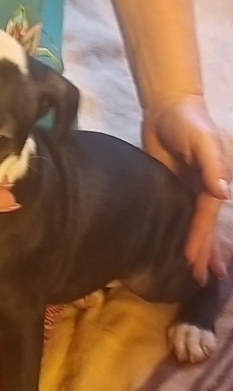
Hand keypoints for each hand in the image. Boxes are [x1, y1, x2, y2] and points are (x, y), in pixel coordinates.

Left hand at [142, 94, 230, 281]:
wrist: (167, 111)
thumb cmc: (187, 122)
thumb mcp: (202, 140)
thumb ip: (211, 165)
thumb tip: (223, 194)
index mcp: (211, 182)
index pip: (205, 218)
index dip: (200, 241)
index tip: (194, 263)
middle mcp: (202, 190)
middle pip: (203, 227)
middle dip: (205, 253)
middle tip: (203, 280)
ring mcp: (186, 190)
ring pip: (192, 225)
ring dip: (198, 247)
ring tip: (198, 272)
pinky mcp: (170, 187)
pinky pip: (178, 214)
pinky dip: (182, 231)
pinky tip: (181, 243)